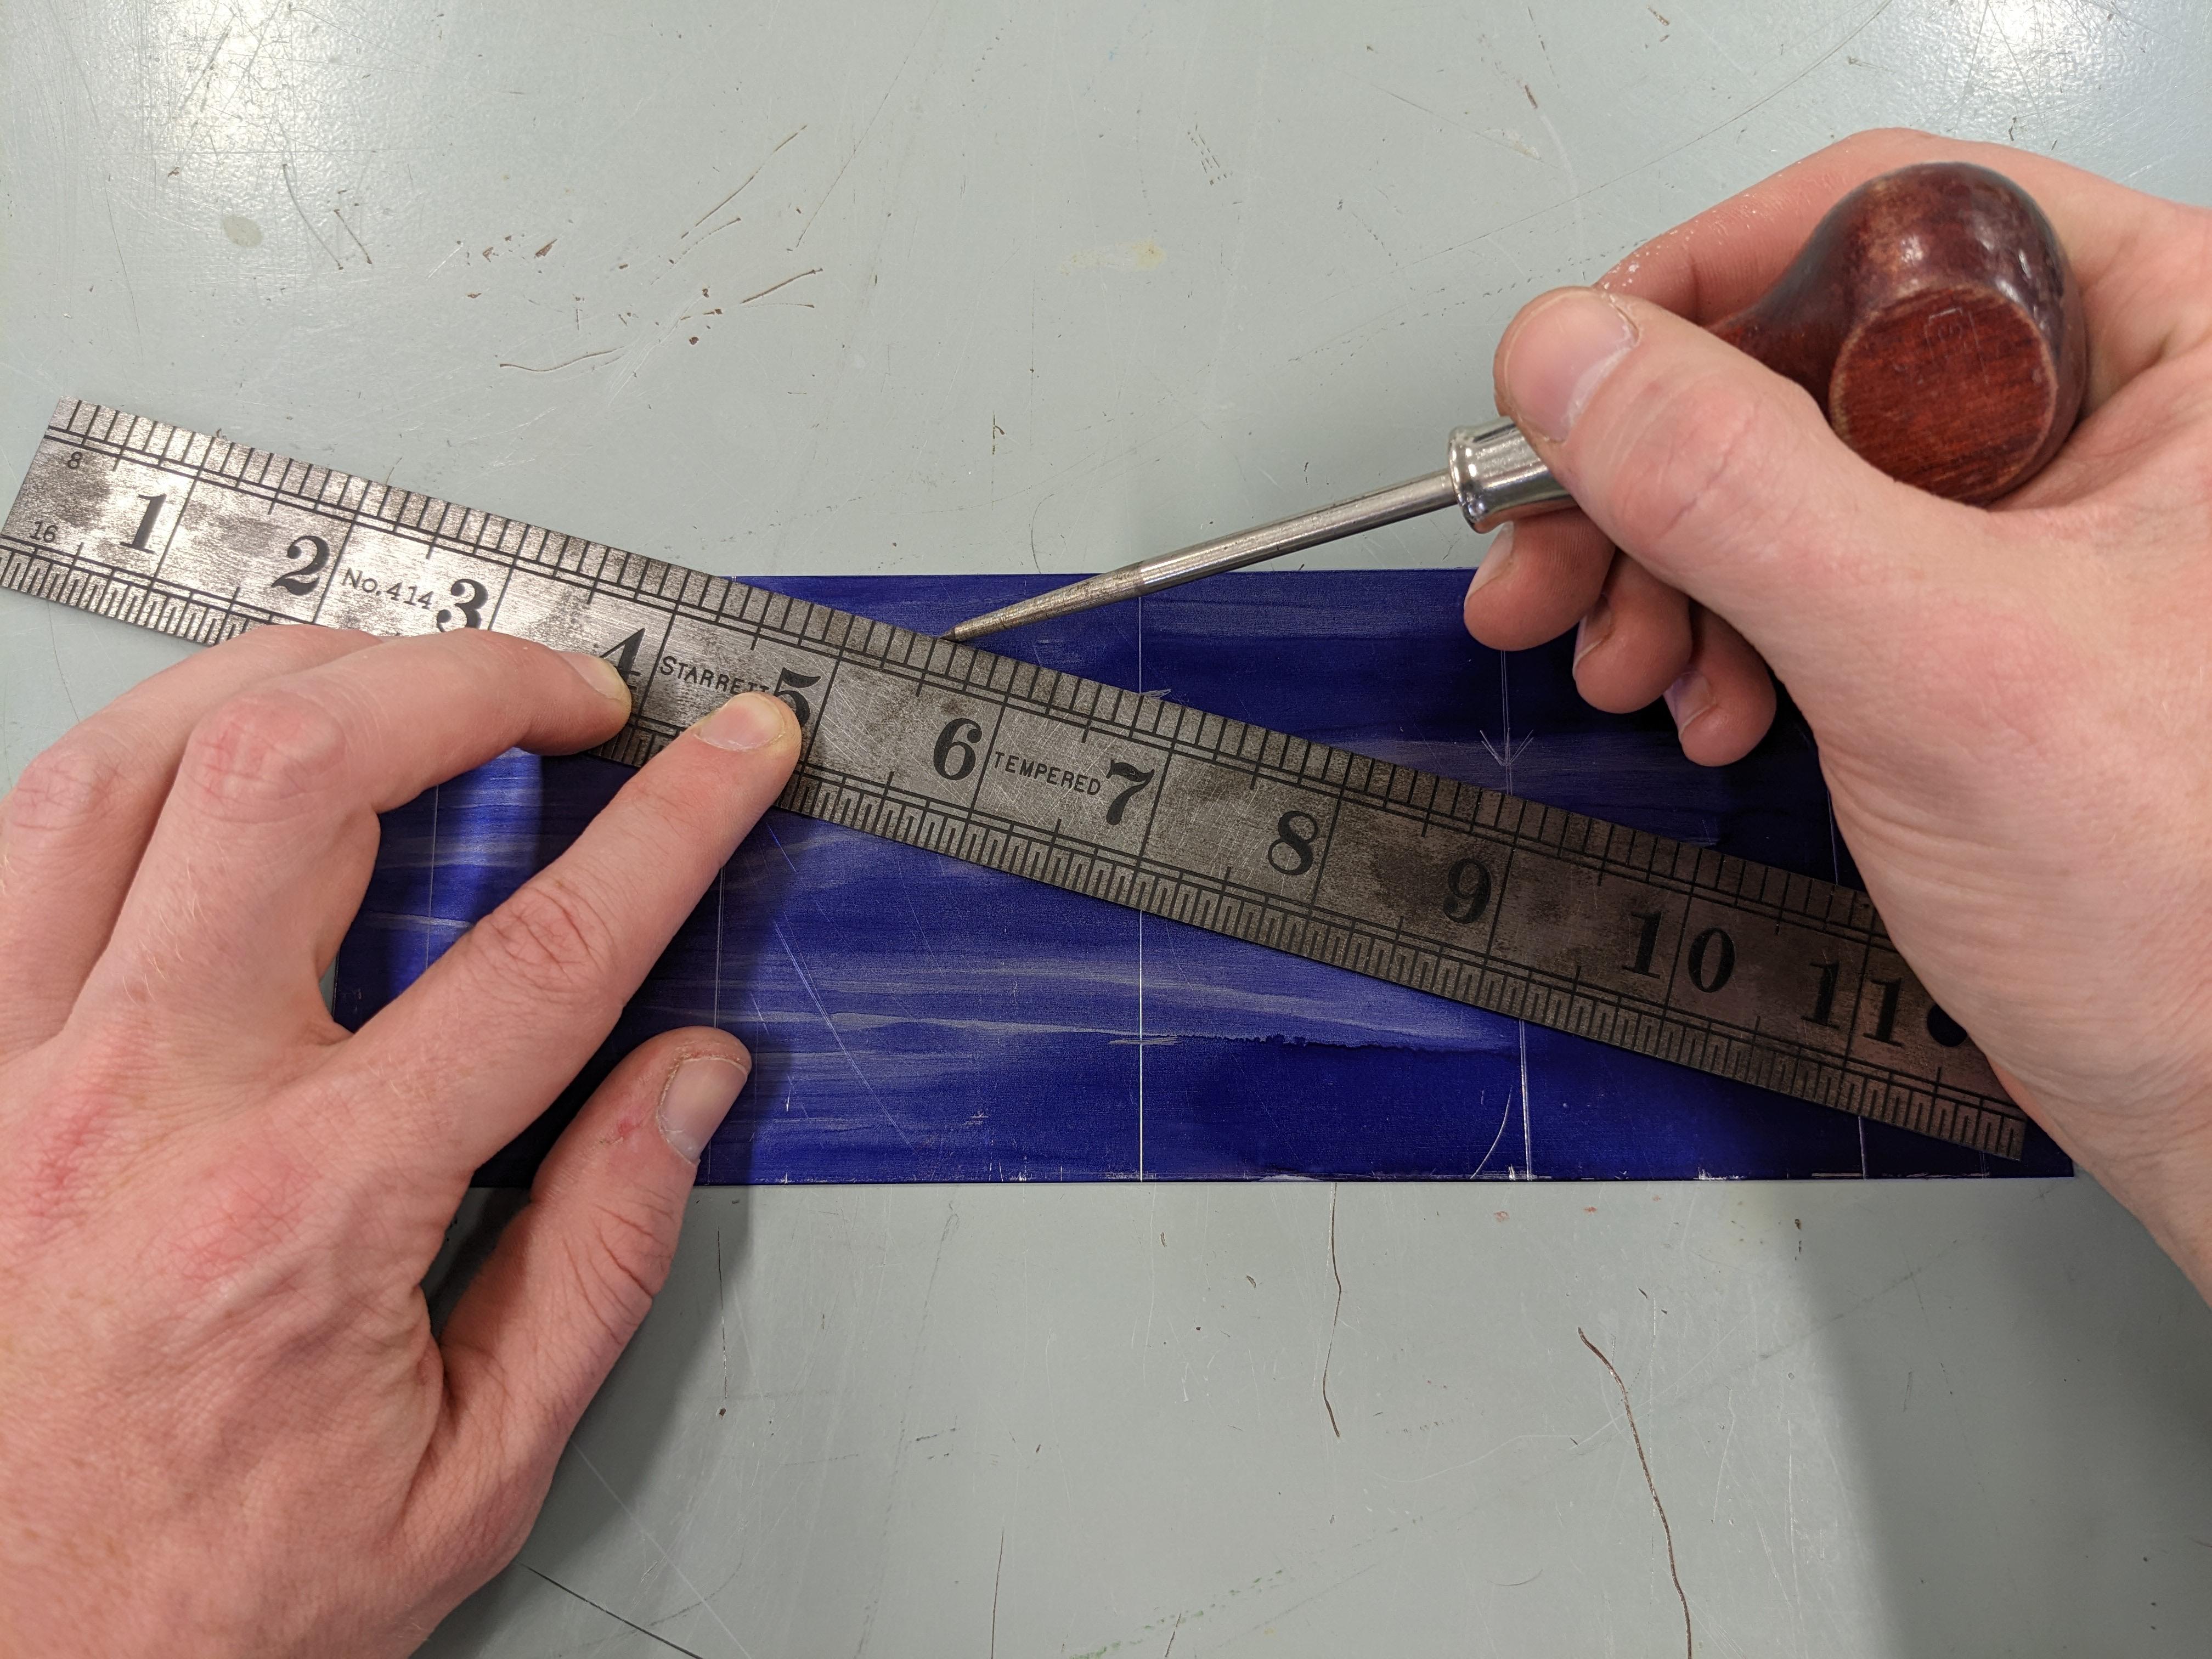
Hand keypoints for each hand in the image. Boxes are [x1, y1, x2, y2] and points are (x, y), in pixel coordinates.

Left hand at [0, 626, 799, 1655]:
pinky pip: (19, 843)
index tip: (728, 756)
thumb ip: (598, 1252)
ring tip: (400, 678)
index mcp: (306, 1211)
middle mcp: (137, 1107)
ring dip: (289, 677)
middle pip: (299, 773)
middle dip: (466, 679)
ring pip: (128, 764)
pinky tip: (214, 761)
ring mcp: (10, 1073)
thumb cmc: (200, 1599)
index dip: (668, 824)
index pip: (543, 953)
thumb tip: (689, 1083)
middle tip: (562, 689)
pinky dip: (133, 761)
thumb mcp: (469, 1471)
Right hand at [1464, 129, 2211, 1291]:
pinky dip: (1718, 639)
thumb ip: (1742, 492)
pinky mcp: (1968, 629)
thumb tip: (1573, 363)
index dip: (1703, 289)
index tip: (1575, 385)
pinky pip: (1799, 578)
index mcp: (2170, 343)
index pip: (1891, 221)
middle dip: (1652, 476)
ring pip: (1780, 474)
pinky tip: (1698, 705)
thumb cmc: (2192, 905)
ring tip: (1621, 660)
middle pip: (1804, 354)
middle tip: (1544, 550)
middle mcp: (2101, 415)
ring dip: (1664, 572)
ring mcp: (2029, 527)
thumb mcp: (1937, 660)